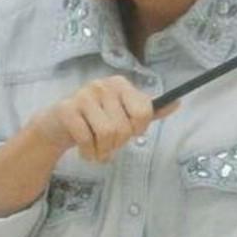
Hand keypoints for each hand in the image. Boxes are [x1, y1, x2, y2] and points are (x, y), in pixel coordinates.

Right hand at [30, 75, 178, 162]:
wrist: (58, 125)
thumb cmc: (96, 120)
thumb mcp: (124, 114)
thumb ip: (149, 111)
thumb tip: (177, 103)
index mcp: (120, 84)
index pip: (144, 111)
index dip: (138, 129)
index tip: (129, 132)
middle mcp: (102, 85)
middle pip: (124, 127)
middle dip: (117, 144)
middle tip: (108, 143)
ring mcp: (83, 95)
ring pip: (106, 134)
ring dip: (102, 150)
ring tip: (97, 149)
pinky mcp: (66, 109)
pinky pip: (85, 138)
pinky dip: (88, 152)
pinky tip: (85, 150)